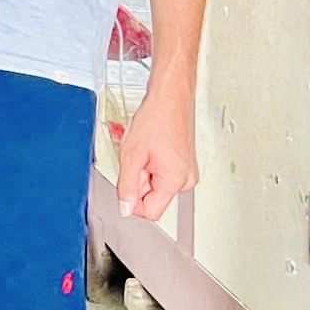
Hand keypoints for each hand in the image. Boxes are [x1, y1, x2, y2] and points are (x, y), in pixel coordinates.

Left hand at [117, 83, 199, 222]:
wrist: (170, 97)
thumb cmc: (155, 119)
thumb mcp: (131, 155)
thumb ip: (126, 186)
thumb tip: (125, 209)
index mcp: (176, 181)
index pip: (151, 211)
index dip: (132, 202)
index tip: (123, 187)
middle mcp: (186, 180)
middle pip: (152, 197)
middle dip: (137, 180)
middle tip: (134, 158)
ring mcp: (187, 172)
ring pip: (155, 184)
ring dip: (142, 171)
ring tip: (141, 150)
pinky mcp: (184, 164)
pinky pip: (161, 173)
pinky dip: (149, 164)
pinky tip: (147, 148)